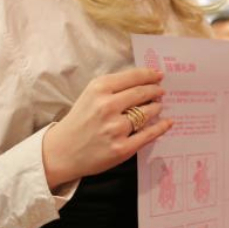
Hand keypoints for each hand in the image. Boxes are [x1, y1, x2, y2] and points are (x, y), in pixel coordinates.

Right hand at [42, 68, 171, 189]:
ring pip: (147, 113)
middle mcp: (107, 106)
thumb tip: (144, 81)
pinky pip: (148, 134)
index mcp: (98, 89)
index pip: (132, 77)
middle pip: (142, 93)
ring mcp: (115, 128)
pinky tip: (167, 123)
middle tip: (161, 91)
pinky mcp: (122, 148)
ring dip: (156, 108)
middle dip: (155, 91)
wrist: (61, 152)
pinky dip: (161, 127)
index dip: (149, 75)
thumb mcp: (89, 96)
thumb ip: (113, 88)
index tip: (159, 75)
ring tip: (158, 106)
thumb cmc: (78, 121)